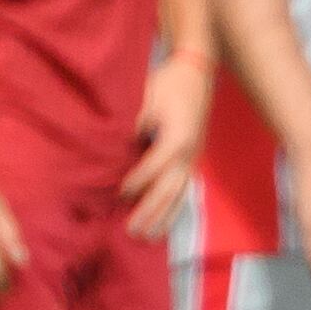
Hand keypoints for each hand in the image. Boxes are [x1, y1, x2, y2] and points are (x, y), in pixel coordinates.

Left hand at [124, 50, 212, 231]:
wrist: (196, 72)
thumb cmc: (168, 83)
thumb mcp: (146, 98)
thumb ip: (133, 124)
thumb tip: (114, 150)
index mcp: (178, 138)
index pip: (154, 167)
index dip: (137, 182)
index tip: (119, 193)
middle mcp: (189, 154)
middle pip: (169, 189)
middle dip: (151, 211)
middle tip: (133, 232)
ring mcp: (194, 159)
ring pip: (180, 194)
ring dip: (164, 217)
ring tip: (149, 237)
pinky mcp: (193, 160)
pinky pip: (185, 190)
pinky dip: (175, 208)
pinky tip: (165, 222)